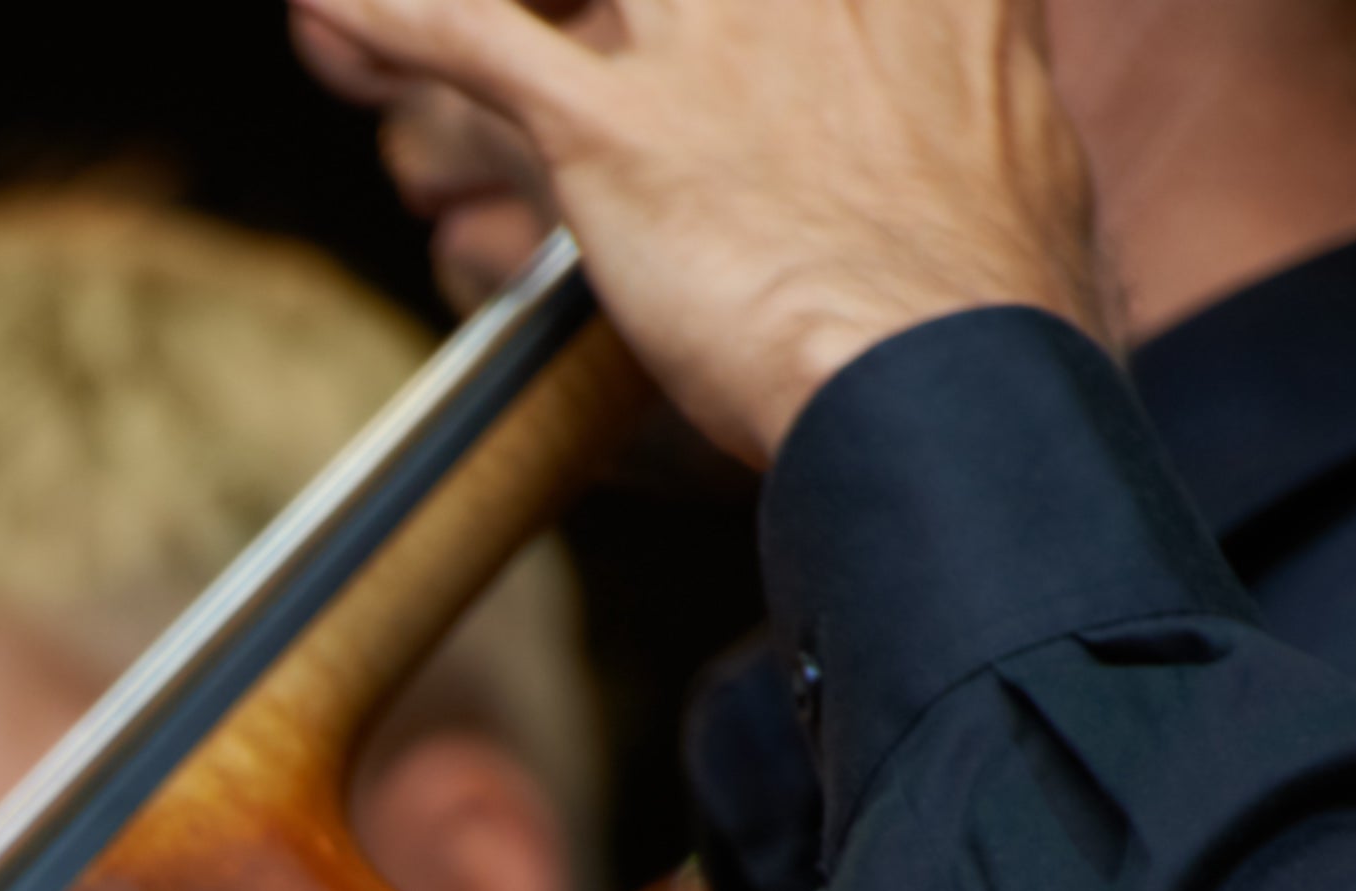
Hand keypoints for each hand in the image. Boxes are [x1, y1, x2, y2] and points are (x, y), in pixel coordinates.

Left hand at [290, 0, 1100, 464]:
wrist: (955, 388)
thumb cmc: (997, 305)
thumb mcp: (1023, 143)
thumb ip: (978, 77)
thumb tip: (981, 85)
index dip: (694, 13)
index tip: (664, 35)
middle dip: (584, 12)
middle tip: (575, 52)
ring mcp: (702, 36)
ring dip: (455, 54)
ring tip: (373, 58)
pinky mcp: (615, 128)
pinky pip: (461, 35)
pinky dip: (383, 20)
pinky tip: (331, 7)